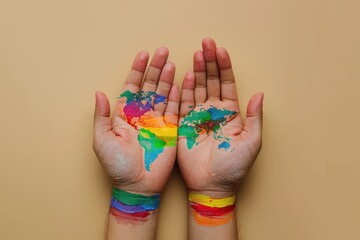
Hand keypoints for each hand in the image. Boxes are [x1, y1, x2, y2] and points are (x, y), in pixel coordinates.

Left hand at [93, 47, 179, 193]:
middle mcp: (142, 114)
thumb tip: (99, 93)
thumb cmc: (117, 165)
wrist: (137, 185)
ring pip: (163, 94)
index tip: (143, 54)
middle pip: (149, 86)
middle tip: (162, 51)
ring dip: (167, 78)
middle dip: (155, 68)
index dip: (137, 70)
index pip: (132, 87)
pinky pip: (175, 109)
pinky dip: (177, 96)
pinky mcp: (170, 130)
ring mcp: (157, 121)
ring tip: (171, 62)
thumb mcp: (102, 140)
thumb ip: (101, 116)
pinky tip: (179, 81)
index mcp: (125, 114)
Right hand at [177, 38, 263, 195]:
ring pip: (198, 88)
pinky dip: (185, 89)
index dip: (225, 67)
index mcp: (231, 113)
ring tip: (197, 53)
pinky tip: (187, 75)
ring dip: (198, 71)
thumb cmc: (234, 166)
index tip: (221, 50)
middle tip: (206, 43)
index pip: (227, 84)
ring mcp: (198, 117)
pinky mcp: (184, 125)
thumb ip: (254, 117)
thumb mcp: (251, 141)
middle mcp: (214, 111)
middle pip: (212, 81)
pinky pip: (184, 104)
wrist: (212, 185)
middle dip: (210, 62)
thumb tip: (260, 94)